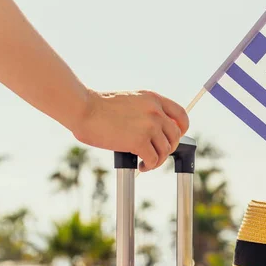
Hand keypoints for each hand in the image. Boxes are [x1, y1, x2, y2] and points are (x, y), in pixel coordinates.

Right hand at [72, 89, 188, 171]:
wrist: (83, 108)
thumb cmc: (99, 106)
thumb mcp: (131, 100)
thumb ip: (146, 110)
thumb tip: (155, 129)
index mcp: (153, 99)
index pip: (181, 115)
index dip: (182, 128)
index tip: (175, 136)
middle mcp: (155, 111)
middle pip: (175, 136)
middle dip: (168, 148)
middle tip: (156, 154)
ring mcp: (149, 126)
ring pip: (165, 150)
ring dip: (158, 160)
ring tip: (146, 162)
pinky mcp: (139, 141)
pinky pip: (153, 159)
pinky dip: (149, 166)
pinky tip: (141, 166)